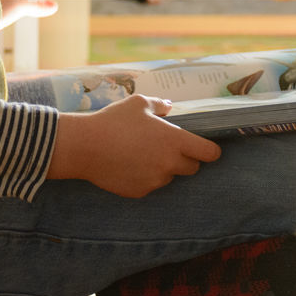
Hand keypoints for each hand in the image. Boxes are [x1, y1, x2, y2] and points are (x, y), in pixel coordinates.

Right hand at [47, 95, 221, 197]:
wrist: (85, 147)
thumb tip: (169, 106)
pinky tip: (128, 165)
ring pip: (169, 177)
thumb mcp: (138, 103)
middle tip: (167, 147)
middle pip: (192, 168)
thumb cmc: (114, 121)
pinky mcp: (140, 191)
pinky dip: (145, 177)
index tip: (206, 148)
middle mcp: (169, 164)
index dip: (210, 150)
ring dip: (163, 168)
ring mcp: (155, 181)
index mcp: (174, 141)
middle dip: (185, 159)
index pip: (209, 153)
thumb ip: (160, 104)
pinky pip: (150, 185)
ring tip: (141, 154)